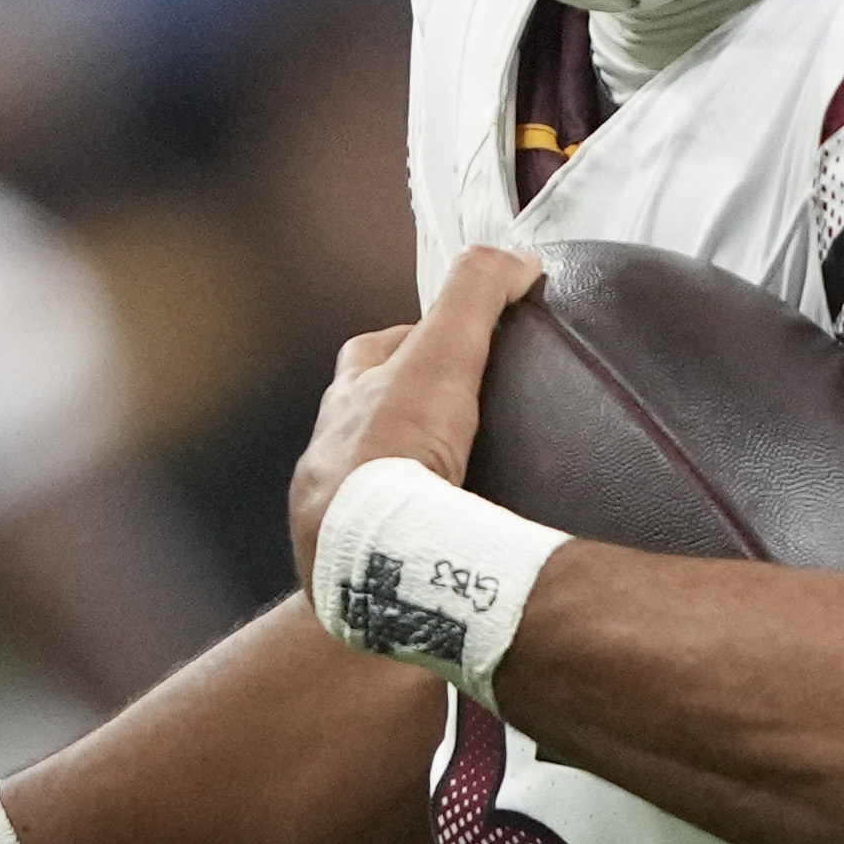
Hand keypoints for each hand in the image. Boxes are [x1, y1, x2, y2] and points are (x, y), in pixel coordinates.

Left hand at [289, 241, 542, 579]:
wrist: (374, 563)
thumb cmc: (398, 454)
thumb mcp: (442, 356)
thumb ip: (475, 294)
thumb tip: (517, 259)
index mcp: (345, 410)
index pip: (374, 353)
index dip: (413, 339)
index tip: (455, 344)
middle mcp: (326, 466)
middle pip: (360, 423)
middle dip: (397, 417)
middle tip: (454, 427)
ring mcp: (333, 527)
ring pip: (365, 495)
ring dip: (401, 492)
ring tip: (458, 500)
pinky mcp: (353, 584)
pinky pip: (383, 558)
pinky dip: (410, 551)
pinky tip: (446, 561)